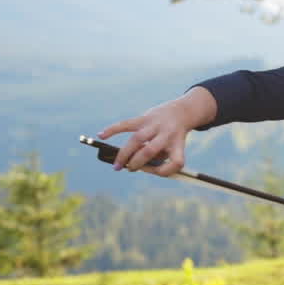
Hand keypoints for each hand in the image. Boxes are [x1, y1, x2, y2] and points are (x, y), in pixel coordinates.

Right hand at [98, 87, 216, 176]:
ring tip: (117, 165)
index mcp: (178, 144)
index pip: (176, 162)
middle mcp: (168, 134)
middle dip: (136, 163)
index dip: (164, 171)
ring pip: (137, 139)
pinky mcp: (145, 117)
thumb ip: (156, 158)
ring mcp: (156, 124)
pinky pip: (127, 123)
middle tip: (129, 169)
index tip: (155, 172)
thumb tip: (132, 164)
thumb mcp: (172, 148)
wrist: (182, 112)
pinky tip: (101, 136)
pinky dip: (113, 129)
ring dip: (124, 153)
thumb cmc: (173, 137)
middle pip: (149, 150)